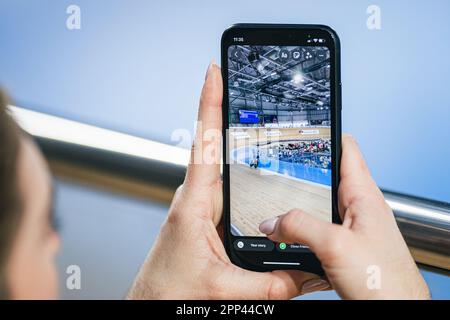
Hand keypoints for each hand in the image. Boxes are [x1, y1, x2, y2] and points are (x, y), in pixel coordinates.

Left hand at [127, 62, 327, 299]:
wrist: (150, 303)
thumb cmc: (167, 292)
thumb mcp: (224, 289)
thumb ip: (270, 284)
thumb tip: (305, 276)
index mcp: (194, 204)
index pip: (205, 143)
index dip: (209, 103)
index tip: (214, 72)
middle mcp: (195, 198)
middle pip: (214, 145)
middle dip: (227, 112)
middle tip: (239, 82)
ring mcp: (199, 206)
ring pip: (221, 167)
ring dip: (234, 142)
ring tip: (254, 118)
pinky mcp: (204, 217)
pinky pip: (225, 187)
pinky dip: (239, 173)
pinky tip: (252, 171)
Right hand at [259, 135, 429, 298]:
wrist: (395, 310)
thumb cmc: (384, 281)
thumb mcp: (334, 246)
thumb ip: (299, 227)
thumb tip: (272, 222)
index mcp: (364, 196)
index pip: (347, 149)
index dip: (327, 132)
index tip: (307, 125)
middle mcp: (361, 208)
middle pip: (329, 176)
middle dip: (304, 172)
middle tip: (281, 166)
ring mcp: (354, 227)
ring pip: (322, 205)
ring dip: (301, 204)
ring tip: (280, 203)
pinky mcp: (348, 246)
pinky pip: (321, 228)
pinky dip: (304, 228)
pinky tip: (293, 235)